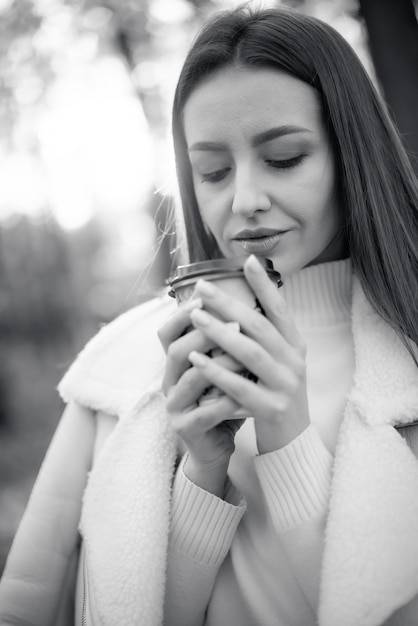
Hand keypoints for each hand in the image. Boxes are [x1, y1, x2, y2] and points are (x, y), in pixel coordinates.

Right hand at [158, 299, 244, 494]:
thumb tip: (242, 306)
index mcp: (176, 364)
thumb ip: (223, 343)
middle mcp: (169, 381)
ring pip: (192, 379)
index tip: (204, 297)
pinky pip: (205, 413)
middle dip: (204, 334)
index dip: (182, 314)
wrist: (215, 445)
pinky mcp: (186, 428)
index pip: (167, 332)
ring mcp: (175, 406)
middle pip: (177, 351)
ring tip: (243, 356)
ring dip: (219, 365)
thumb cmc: (221, 400)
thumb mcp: (221, 368)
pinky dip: (225, 402)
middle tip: (234, 322)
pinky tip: (244, 395)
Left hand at [188, 255, 309, 453]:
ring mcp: (284, 385)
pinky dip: (216, 371)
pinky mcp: (270, 409)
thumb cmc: (276, 393)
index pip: (280, 309)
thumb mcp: (279, 362)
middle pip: (259, 326)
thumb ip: (265, 337)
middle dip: (229, 304)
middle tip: (202, 287)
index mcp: (295, 346)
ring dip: (220, 332)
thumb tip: (238, 304)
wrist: (292, 441)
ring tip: (195, 316)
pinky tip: (194, 358)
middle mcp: (294, 362)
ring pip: (250, 353)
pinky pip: (239, 386)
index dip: (265, 285)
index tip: (247, 259)